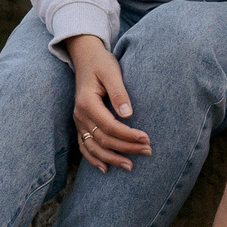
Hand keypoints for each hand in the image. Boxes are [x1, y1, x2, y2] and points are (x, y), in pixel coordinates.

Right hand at [68, 35, 150, 172]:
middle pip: (103, 139)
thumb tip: (128, 114)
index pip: (109, 125)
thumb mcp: (111, 72)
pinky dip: (93, 158)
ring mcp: (78, 121)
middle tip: (148, 151)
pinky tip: (105, 168)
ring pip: (93, 147)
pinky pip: (84, 146)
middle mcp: (80, 114)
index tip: (146, 138)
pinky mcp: (81, 124)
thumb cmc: (101, 63)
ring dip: (111, 158)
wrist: (85, 58)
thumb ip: (119, 92)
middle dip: (126, 148)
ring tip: (130, 166)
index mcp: (87, 102)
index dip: (128, 135)